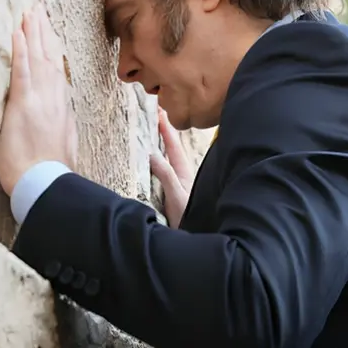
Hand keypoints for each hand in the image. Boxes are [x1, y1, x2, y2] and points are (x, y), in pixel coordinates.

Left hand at [0, 5, 78, 195]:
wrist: (47, 184)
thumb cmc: (49, 173)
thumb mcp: (62, 146)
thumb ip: (60, 128)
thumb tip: (60, 121)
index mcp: (60, 108)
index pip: (55, 72)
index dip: (51, 50)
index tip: (48, 33)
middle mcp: (54, 98)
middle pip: (49, 58)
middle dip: (43, 32)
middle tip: (38, 10)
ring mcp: (40, 99)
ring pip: (38, 58)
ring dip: (33, 33)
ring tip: (29, 12)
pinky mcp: (24, 105)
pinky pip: (22, 71)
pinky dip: (21, 50)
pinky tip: (18, 32)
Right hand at [149, 109, 193, 227]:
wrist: (195, 236)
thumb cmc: (188, 218)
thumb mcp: (176, 196)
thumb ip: (166, 175)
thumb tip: (152, 154)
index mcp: (183, 172)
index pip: (173, 145)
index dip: (166, 128)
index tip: (159, 112)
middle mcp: (181, 175)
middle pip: (171, 148)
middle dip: (163, 131)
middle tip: (155, 114)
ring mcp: (177, 183)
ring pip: (168, 158)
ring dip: (160, 144)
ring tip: (152, 130)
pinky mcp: (172, 192)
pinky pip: (163, 169)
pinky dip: (157, 159)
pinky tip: (151, 159)